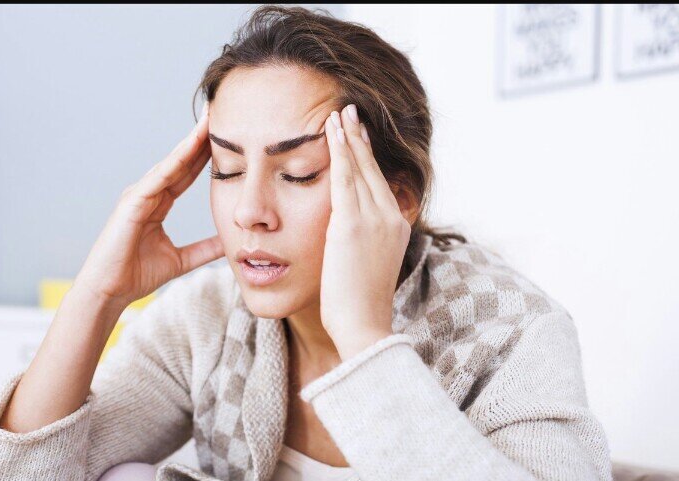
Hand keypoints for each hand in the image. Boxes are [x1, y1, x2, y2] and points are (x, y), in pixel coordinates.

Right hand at [73, 102, 224, 309]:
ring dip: (190, 141)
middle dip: (200, 137)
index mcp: (158, 202)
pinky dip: (174, 162)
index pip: (188, 172)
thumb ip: (205, 249)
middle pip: (181, 160)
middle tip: (220, 112)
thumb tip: (230, 242)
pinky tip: (189, 147)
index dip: (207, 154)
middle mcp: (148, 193)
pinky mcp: (131, 203)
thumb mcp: (182, 259)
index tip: (228, 135)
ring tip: (209, 120)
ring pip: (171, 163)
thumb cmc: (136, 275)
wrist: (109, 292)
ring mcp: (138, 195)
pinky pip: (157, 179)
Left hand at [320, 104, 411, 360]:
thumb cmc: (359, 306)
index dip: (368, 158)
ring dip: (348, 136)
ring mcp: (374, 219)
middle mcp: (391, 217)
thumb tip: (348, 239)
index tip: (358, 136)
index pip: (379, 184)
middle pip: (372, 169)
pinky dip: (339, 150)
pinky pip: (344, 177)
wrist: (364, 328)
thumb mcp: (366, 268)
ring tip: (338, 112)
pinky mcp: (353, 224)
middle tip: (350, 111)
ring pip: (359, 167)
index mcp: (395, 228)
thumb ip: (361, 245)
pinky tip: (330, 130)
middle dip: (360, 138)